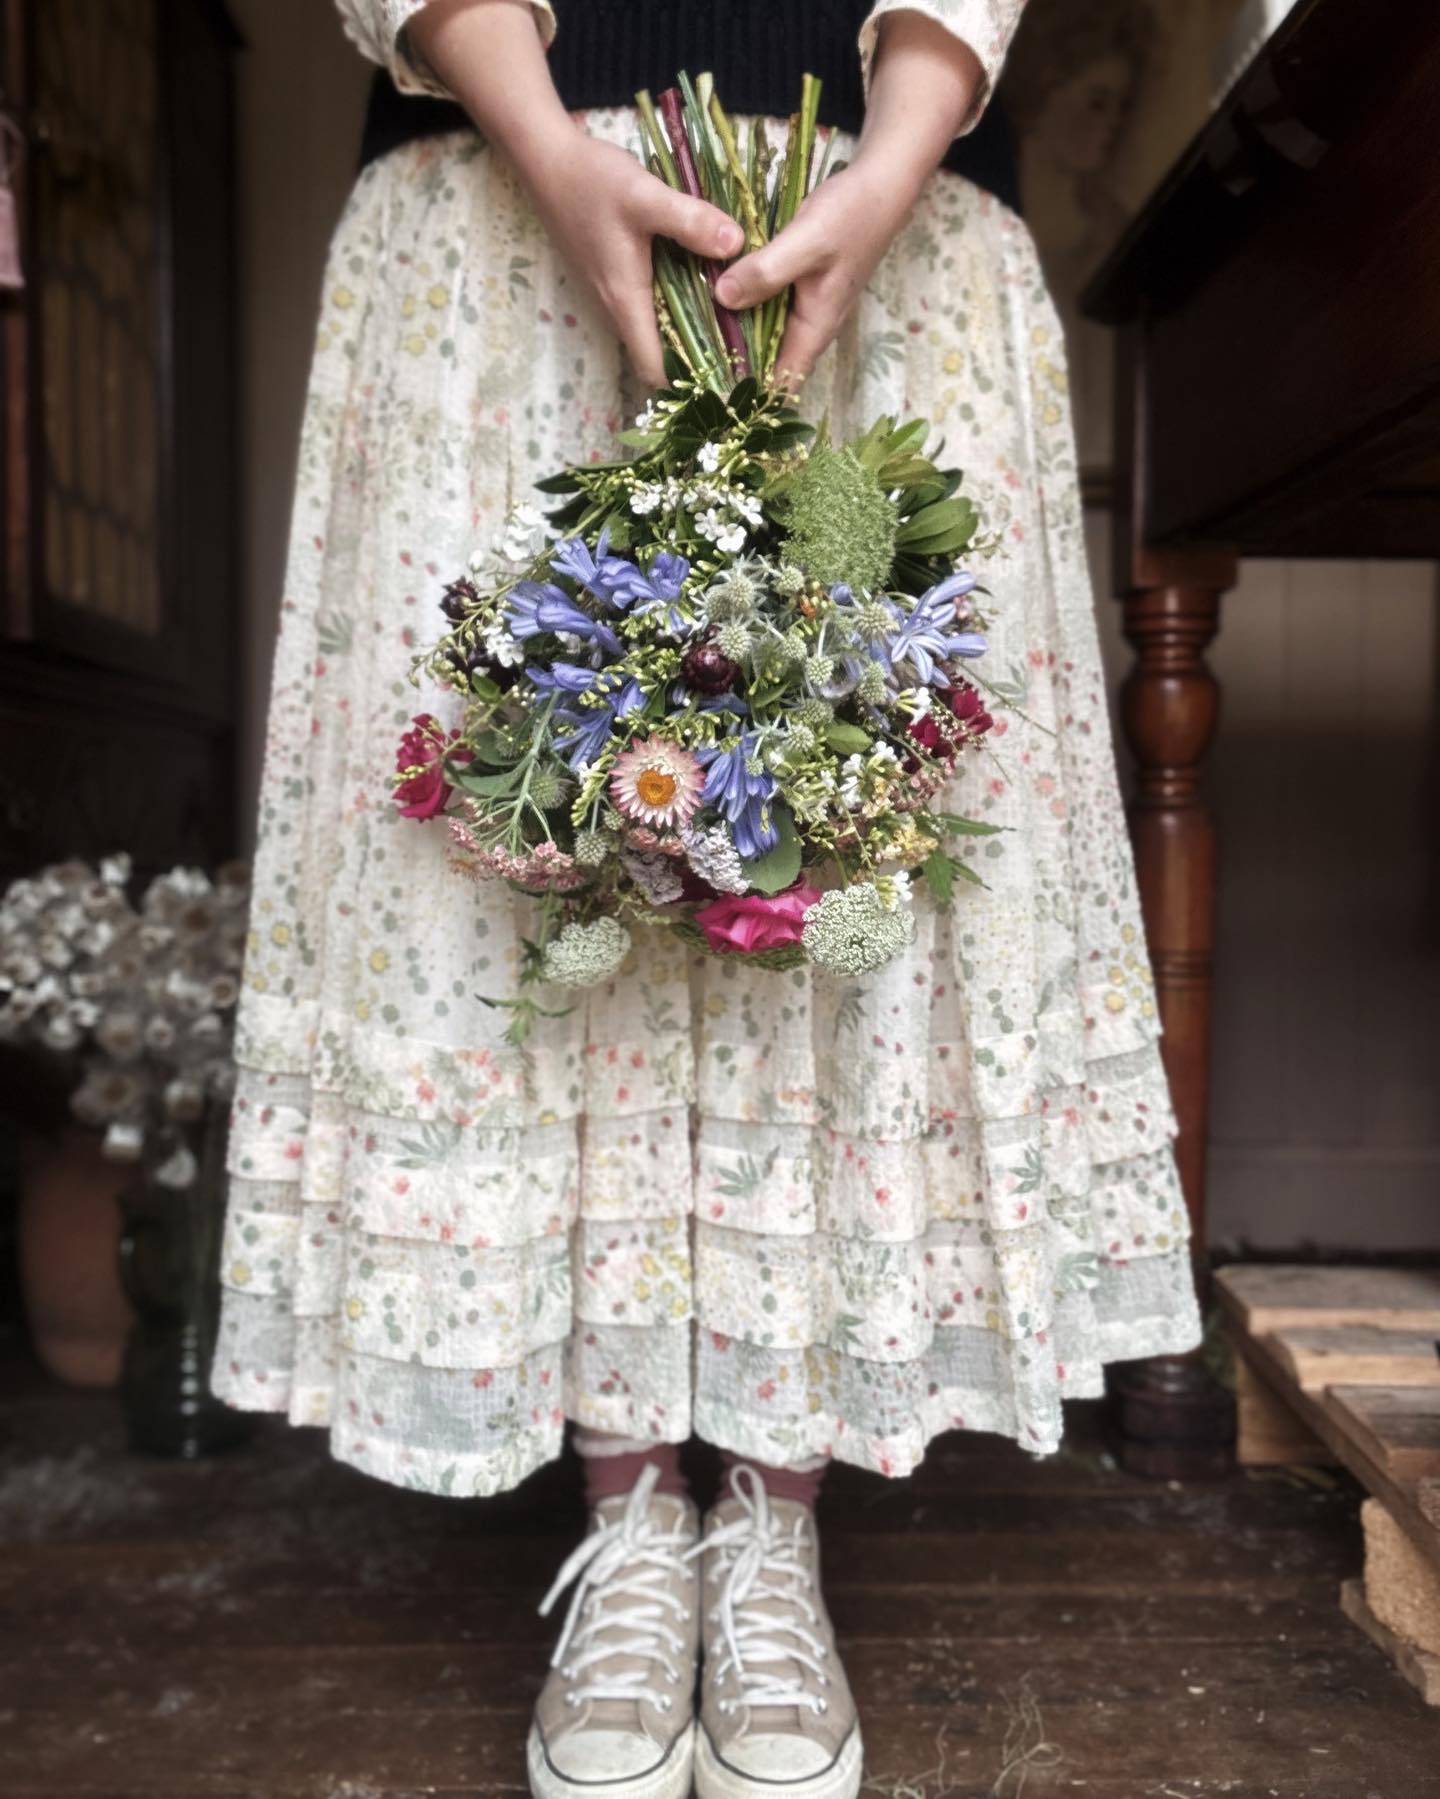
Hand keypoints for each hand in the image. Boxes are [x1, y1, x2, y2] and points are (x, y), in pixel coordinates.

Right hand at [520, 130, 743, 388]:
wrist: (547, 159)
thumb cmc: (591, 180)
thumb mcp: (644, 195)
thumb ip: (690, 221)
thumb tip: (736, 245)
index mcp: (626, 300)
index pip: (655, 369)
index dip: (690, 381)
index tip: (728, 376)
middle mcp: (617, 307)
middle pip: (659, 356)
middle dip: (698, 359)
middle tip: (745, 349)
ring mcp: (612, 293)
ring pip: (655, 331)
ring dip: (689, 331)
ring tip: (734, 318)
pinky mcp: (613, 276)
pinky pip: (649, 306)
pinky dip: (676, 306)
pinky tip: (704, 283)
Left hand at [713, 160, 917, 387]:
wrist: (880, 185)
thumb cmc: (849, 216)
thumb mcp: (806, 243)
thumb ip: (766, 272)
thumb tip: (722, 299)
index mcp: (815, 328)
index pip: (782, 382)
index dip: (749, 393)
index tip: (709, 393)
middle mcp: (810, 325)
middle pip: (768, 361)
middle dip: (733, 365)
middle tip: (688, 360)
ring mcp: (805, 305)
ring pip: (764, 332)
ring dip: (734, 333)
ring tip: (691, 332)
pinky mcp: (798, 285)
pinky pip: (765, 306)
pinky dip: (743, 305)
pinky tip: (714, 295)